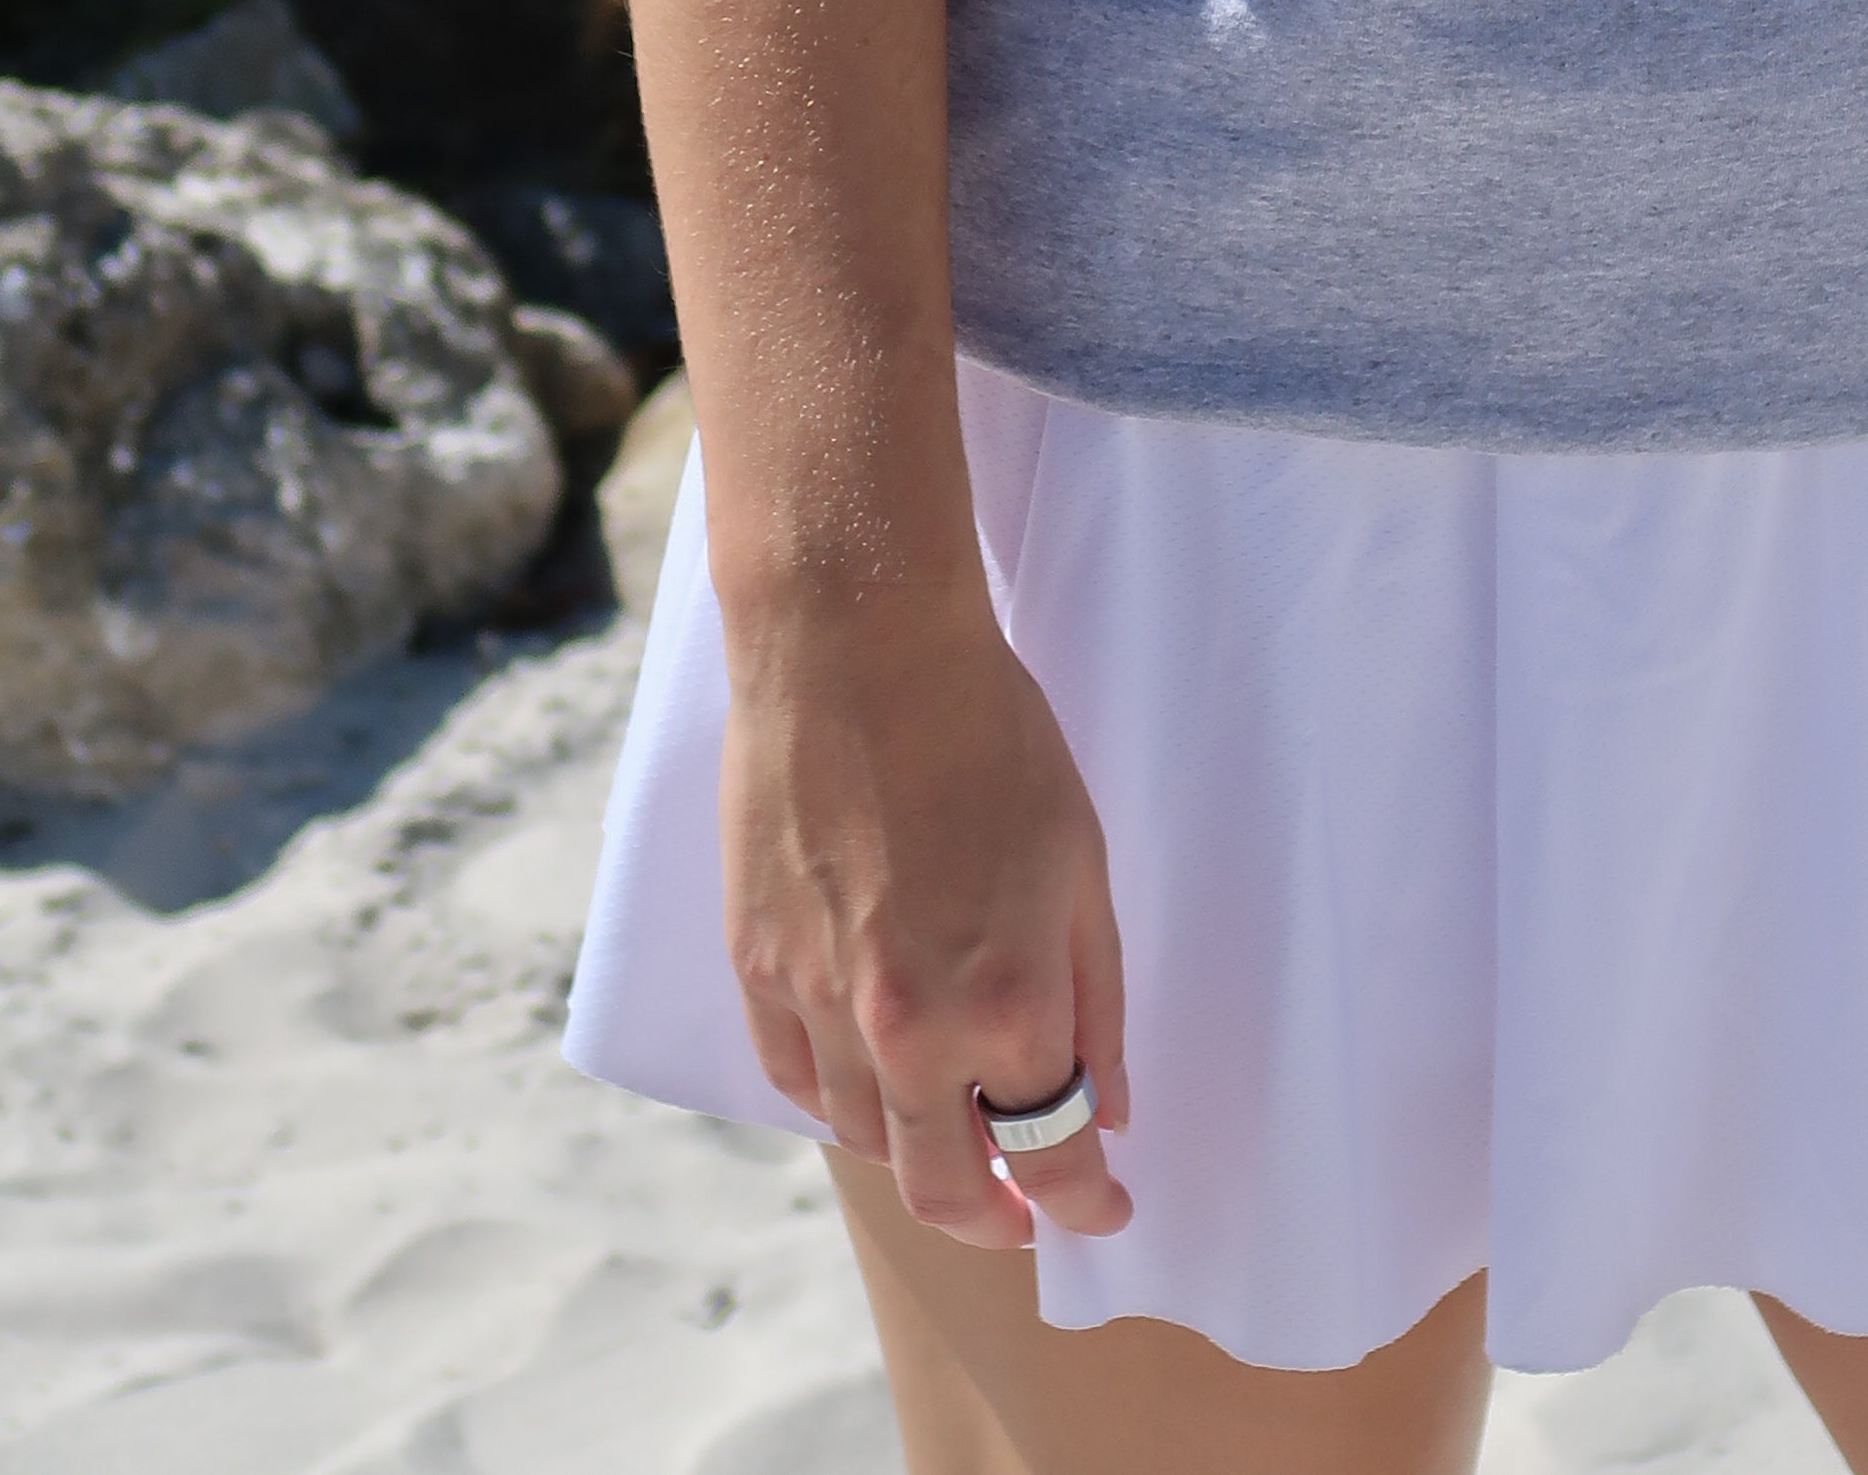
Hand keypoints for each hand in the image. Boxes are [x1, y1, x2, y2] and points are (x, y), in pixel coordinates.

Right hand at [720, 581, 1130, 1246]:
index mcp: (1010, 1002)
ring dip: (919, 1155)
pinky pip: (797, 1079)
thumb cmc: (991, 737)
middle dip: (999, 1218)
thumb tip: (1111, 1107)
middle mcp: (909, 1028)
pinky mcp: (756, 967)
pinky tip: (876, 1081)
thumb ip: (1097, 999)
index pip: (1057, 1154)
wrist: (858, 650)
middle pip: (949, 1187)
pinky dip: (843, 1099)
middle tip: (1026, 1213)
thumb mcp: (1082, 863)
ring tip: (955, 1134)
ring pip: (869, 1140)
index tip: (1107, 1212)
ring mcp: (820, 1004)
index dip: (1089, 1202)